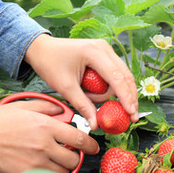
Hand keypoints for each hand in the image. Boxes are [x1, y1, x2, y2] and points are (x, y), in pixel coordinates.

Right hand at [0, 100, 98, 172]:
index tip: (93, 147)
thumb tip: (62, 110)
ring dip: (64, 167)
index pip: (79, 139)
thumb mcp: (24, 106)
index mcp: (46, 127)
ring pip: (63, 171)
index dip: (90, 145)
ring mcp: (35, 162)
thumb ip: (47, 107)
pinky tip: (46, 167)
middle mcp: (44, 145)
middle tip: (71, 153)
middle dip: (77, 157)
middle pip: (74, 158)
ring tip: (57, 161)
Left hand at [24, 34, 138, 129]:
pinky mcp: (106, 56)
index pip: (117, 78)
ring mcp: (107, 51)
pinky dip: (114, 88)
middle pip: (126, 77)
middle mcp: (104, 49)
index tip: (131, 113)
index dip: (126, 98)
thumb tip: (95, 124)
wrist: (42, 48)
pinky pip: (117, 75)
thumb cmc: (50, 63)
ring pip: (123, 77)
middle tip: (131, 116)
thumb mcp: (65, 87)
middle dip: (129, 98)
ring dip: (117, 93)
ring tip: (94, 99)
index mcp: (94, 52)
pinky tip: (105, 96)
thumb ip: (83, 106)